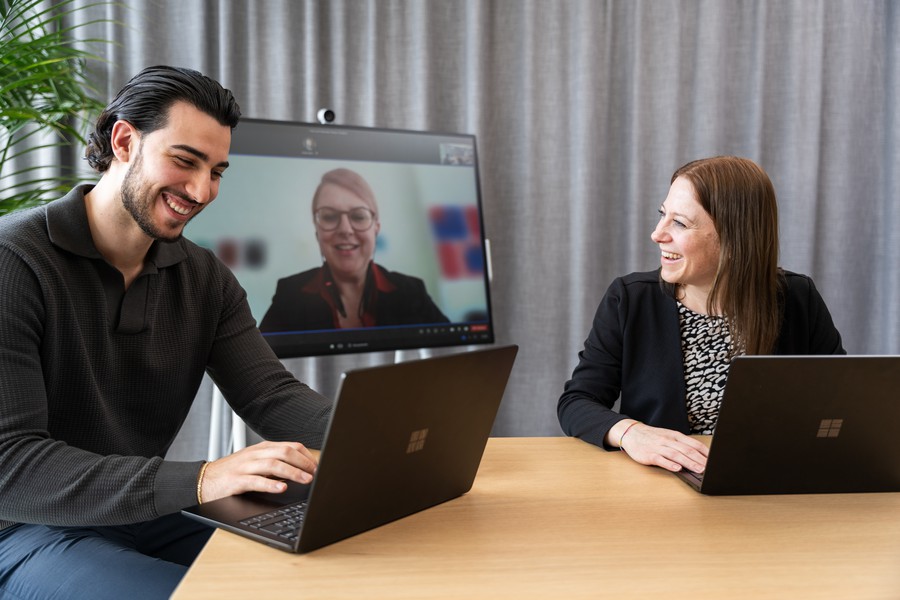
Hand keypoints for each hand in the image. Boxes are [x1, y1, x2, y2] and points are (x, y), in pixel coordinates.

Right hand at [199, 441, 317, 502]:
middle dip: (303, 462)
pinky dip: (270, 484)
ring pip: (272, 464)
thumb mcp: (255, 463)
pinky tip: (282, 488)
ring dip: (292, 472)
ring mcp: (244, 466)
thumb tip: (299, 469)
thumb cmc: (232, 473)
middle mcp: (254, 454)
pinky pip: (255, 481)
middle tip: (315, 473)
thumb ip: (274, 463)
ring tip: (305, 479)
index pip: (289, 446)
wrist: (203, 480)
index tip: (317, 466)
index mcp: (261, 448)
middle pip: (284, 452)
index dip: (306, 455)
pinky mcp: (235, 480)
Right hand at [614, 421, 708, 472]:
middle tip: (710, 468)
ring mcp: (658, 447)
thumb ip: (682, 444)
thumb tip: (698, 455)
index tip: (714, 460)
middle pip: (687, 450)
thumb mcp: (669, 436)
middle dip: (700, 459)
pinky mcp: (649, 455)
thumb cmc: (652, 437)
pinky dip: (669, 464)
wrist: (632, 433)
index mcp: (675, 436)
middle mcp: (668, 441)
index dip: (705, 452)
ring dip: (689, 462)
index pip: (693, 443)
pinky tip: (677, 468)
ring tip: (699, 470)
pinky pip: (661, 459)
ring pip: (676, 455)